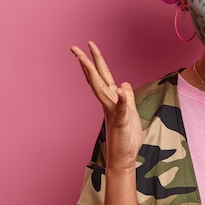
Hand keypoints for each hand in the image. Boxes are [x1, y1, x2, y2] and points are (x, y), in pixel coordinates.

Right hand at [71, 41, 142, 169]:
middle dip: (86, 62)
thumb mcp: (130, 113)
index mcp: (111, 99)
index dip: (96, 61)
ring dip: (93, 74)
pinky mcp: (120, 123)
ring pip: (101, 89)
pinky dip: (120, 99)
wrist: (124, 159)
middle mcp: (108, 103)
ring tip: (84, 59)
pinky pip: (121, 109)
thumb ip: (126, 98)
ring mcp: (113, 112)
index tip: (88, 46)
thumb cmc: (126, 138)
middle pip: (96, 78)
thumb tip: (124, 84)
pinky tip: (119, 88)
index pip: (102, 76)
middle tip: (74, 47)